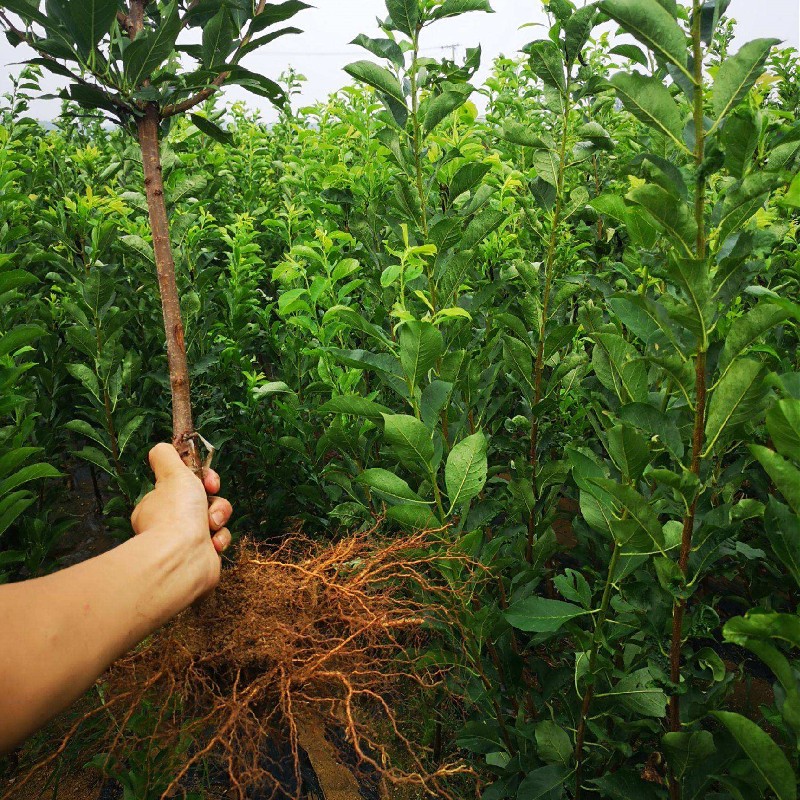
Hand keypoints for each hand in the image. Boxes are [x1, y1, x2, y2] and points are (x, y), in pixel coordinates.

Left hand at [131, 443, 232, 594]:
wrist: (183, 558)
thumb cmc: (176, 515)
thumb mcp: (172, 474)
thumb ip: (167, 457)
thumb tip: (160, 448)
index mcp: (160, 504)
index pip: (186, 485)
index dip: (202, 479)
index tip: (208, 481)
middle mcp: (171, 523)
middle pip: (204, 500)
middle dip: (214, 500)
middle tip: (210, 498)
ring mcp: (187, 541)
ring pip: (216, 519)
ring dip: (219, 518)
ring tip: (211, 525)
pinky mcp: (203, 557)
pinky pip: (219, 539)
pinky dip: (219, 539)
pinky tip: (213, 543)